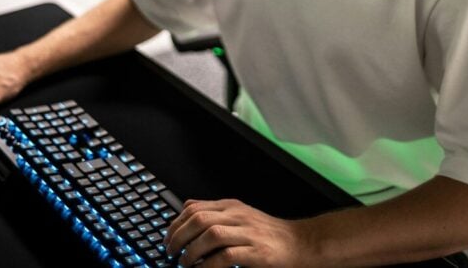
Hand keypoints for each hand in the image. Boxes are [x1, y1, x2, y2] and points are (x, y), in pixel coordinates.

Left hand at [165, 199, 315, 267]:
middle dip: (179, 237)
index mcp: (231, 206)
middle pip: (199, 219)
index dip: (176, 224)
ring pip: (210, 235)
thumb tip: (187, 206)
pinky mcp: (256, 252)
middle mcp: (238, 216)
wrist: (300, 243)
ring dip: (192, 251)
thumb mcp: (240, 214)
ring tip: (184, 263)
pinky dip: (209, 265)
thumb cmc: (269, 233)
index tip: (167, 238)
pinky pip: (226, 256)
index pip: (195, 208)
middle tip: (170, 252)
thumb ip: (215, 211)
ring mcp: (248, 233)